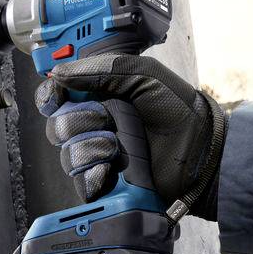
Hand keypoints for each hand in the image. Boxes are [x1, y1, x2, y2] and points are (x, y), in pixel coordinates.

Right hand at [34, 54, 226, 221]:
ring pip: (67, 155)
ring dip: (89, 149)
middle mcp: (95, 126)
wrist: (201, 152)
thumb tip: (59, 74)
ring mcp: (99, 156)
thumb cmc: (179, 112)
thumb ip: (101, 69)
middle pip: (58, 127)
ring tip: (116, 148)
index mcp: (100, 97)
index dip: (50, 97)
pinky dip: (92, 176)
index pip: (57, 97)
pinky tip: (110, 170)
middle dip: (79, 123)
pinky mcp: (106, 184)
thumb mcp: (144, 75)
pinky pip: (81, 183)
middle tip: (108, 121)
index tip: (56, 98)